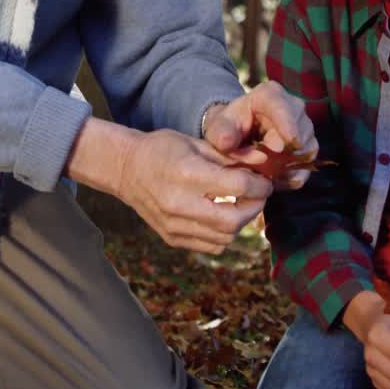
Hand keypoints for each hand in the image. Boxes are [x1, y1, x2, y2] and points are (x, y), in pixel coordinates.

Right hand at [115, 129, 272, 253]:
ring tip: (240, 205)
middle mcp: (179, 203)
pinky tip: (221, 216)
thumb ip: (230, 155)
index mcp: (187, 174)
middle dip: (254, 208)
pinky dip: (223, 234)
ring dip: (240, 222)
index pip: (239, 186)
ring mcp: (174, 225)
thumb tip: (262, 161)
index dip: (260, 184)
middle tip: (257, 196)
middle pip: (234, 220)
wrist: (125, 169)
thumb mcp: (195, 142)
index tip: (264, 181)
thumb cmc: (161, 150)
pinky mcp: (172, 238)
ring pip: (225, 237)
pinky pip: (210, 246)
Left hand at [203, 81, 316, 190]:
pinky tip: (276, 179)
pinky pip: (307, 162)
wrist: (235, 137)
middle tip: (262, 167)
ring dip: (286, 166)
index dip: (284, 125)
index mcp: (269, 95)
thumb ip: (221, 134)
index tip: (280, 147)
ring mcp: (303, 126)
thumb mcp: (217, 129)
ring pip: (305, 148)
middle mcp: (292, 107)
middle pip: (299, 129)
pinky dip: (292, 174)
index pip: (281, 107)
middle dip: (281, 153)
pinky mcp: (307, 145)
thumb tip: (227, 142)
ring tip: (265, 173)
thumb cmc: (227, 129)